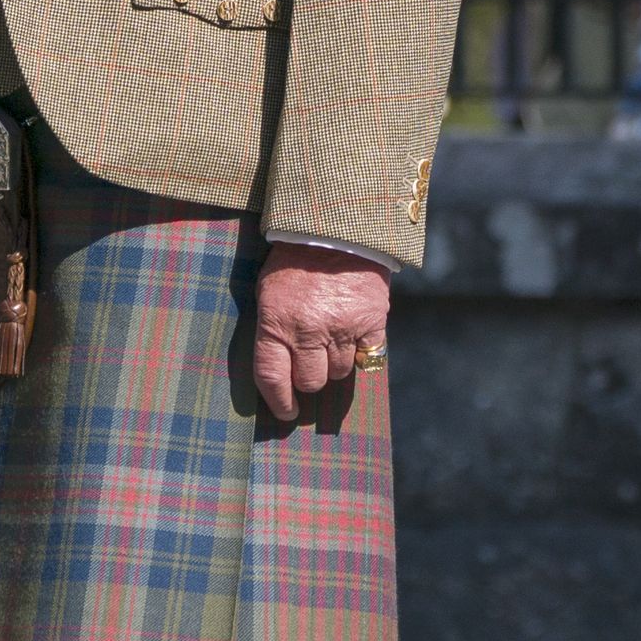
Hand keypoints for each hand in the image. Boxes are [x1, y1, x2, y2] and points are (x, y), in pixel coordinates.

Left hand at [249, 241, 386, 423]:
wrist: (336, 227)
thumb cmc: (294, 261)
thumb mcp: (269, 292)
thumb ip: (271, 330)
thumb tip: (278, 373)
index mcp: (276, 322)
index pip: (273, 378)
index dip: (278, 402)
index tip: (285, 412)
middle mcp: (308, 330)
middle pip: (310, 382)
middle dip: (308, 379)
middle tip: (310, 364)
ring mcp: (342, 328)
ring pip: (339, 372)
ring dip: (334, 364)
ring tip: (331, 339)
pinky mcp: (371, 322)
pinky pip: (368, 357)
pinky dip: (362, 353)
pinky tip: (354, 337)